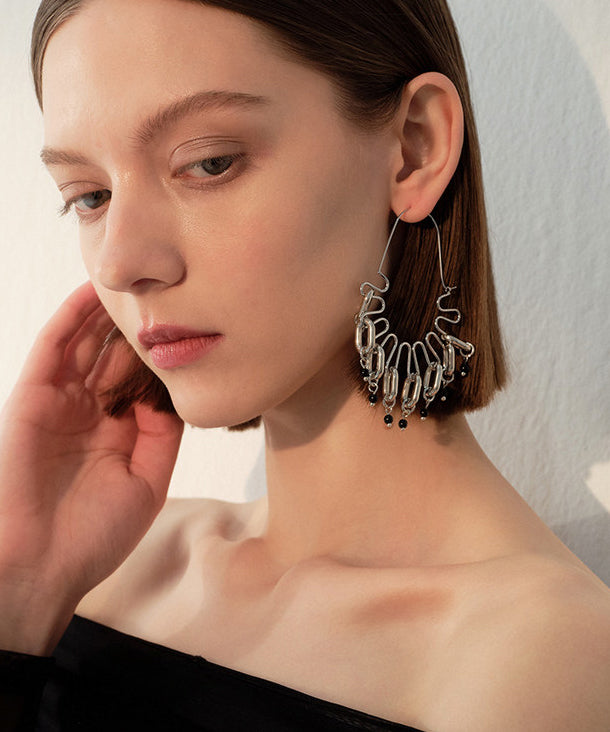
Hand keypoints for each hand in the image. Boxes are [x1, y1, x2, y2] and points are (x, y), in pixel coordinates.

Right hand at [0, 282, 183, 653]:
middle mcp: (88, 409)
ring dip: (109, 311)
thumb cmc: (95, 535)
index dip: (165, 353)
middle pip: (117, 353)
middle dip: (142, 325)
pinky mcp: (32, 397)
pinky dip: (72, 317)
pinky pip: (53, 347)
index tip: (196, 322)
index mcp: (115, 429)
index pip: (142, 378)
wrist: (43, 567)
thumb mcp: (148, 480)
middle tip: (172, 291)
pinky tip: (95, 291)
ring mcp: (60, 401)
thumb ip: (163, 433)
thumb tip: (177, 391)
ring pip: (86, 342)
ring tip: (138, 279)